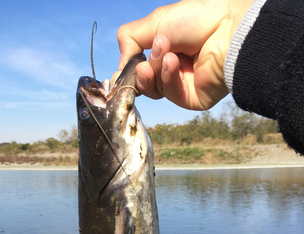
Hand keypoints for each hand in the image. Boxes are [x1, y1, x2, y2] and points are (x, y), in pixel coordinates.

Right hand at [117, 0, 253, 109]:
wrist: (227, 30)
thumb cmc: (196, 20)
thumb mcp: (155, 22)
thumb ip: (130, 40)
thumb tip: (119, 66)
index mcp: (166, 50)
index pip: (140, 67)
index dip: (130, 69)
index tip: (123, 68)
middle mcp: (173, 68)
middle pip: (144, 82)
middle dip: (140, 71)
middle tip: (144, 61)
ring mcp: (183, 85)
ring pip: (154, 90)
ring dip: (155, 71)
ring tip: (166, 53)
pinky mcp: (192, 99)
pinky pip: (171, 94)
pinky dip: (168, 78)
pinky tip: (173, 63)